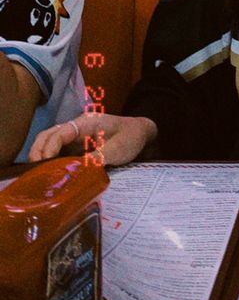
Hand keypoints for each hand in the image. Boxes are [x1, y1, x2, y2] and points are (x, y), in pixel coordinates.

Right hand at [28, 113, 157, 166]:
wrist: (142, 134)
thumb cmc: (131, 137)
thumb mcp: (118, 148)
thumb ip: (98, 157)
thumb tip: (78, 170)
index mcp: (86, 122)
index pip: (60, 132)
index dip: (49, 148)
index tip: (43, 166)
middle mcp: (77, 127)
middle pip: (49, 135)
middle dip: (38, 151)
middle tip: (34, 174)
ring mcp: (76, 136)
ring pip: (50, 142)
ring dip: (42, 157)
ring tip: (37, 177)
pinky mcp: (78, 146)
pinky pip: (59, 151)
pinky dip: (50, 161)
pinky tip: (49, 175)